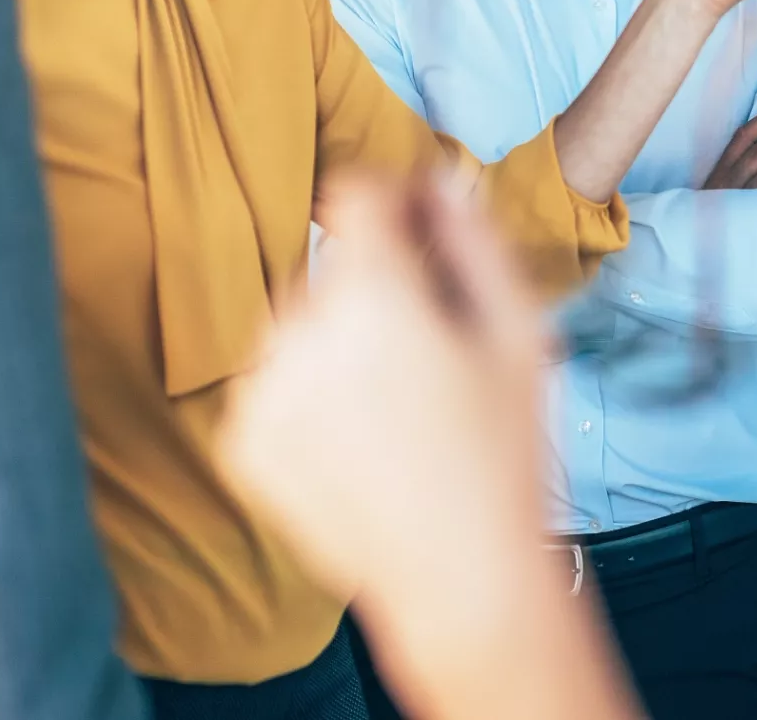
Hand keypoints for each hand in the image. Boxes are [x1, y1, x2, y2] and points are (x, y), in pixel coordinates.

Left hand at [219, 174, 646, 719]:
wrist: (460, 578)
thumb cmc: (503, 455)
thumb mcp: (515, 333)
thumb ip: (473, 238)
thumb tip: (438, 177)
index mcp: (371, 296)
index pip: (354, 192)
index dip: (393, 199)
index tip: (418, 229)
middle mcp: (298, 334)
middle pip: (326, 263)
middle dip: (371, 284)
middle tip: (425, 350)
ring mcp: (260, 392)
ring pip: (293, 323)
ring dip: (333, 339)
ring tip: (393, 404)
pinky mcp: (240, 443)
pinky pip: (270, 382)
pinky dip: (306, 396)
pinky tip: (359, 441)